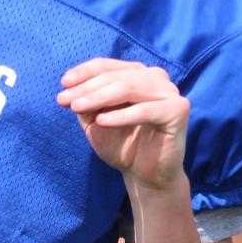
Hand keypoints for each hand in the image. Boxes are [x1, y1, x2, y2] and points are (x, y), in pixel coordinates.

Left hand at [57, 57, 189, 190]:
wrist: (146, 176)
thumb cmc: (123, 146)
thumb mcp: (97, 121)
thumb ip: (87, 103)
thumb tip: (71, 88)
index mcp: (137, 74)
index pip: (107, 66)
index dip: (84, 73)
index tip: (63, 84)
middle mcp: (155, 78)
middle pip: (116, 77)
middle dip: (87, 88)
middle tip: (64, 100)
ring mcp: (169, 92)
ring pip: (129, 89)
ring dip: (99, 97)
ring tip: (77, 107)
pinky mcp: (178, 109)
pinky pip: (145, 111)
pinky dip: (121, 115)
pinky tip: (102, 121)